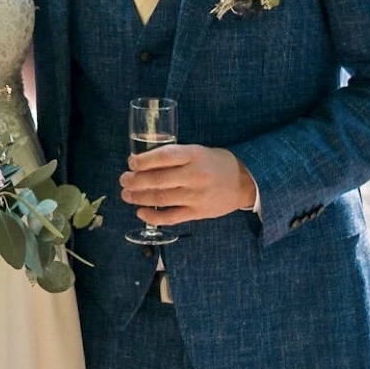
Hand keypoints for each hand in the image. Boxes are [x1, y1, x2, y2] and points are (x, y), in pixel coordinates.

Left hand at [121, 142, 253, 228]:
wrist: (246, 182)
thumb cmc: (216, 164)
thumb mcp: (199, 151)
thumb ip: (175, 157)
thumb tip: (141, 163)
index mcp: (195, 155)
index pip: (164, 156)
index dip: (143, 161)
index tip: (131, 163)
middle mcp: (196, 175)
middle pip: (158, 180)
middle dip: (134, 181)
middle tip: (123, 180)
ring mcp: (197, 196)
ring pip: (160, 198)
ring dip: (138, 197)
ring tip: (126, 194)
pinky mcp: (199, 213)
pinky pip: (171, 217)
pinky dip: (152, 217)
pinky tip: (140, 212)